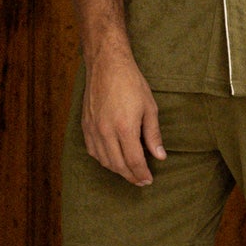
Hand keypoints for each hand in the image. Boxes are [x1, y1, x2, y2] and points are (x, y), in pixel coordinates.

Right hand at [81, 40, 166, 185]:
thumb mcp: (149, 107)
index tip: (148, 180)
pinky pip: (93, 151)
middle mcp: (106, 131)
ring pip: (104, 161)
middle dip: (131, 176)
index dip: (142, 174)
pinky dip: (103, 159)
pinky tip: (112, 159)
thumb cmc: (131, 83)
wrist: (106, 65)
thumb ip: (153, 135)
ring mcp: (93, 129)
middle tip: (141, 180)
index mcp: (124, 127)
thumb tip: (160, 156)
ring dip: (117, 170)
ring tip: (129, 171)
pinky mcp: (85, 125)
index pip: (134, 161)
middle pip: (118, 165)